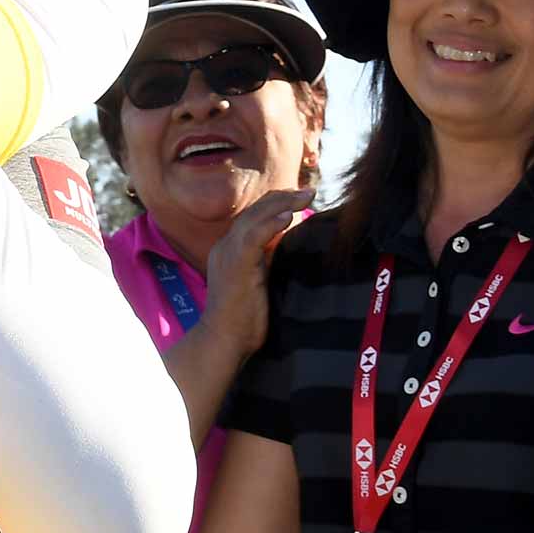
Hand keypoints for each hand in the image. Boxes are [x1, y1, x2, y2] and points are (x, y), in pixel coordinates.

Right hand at [198, 188, 312, 357]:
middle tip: (309, 191)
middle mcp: (226, 246)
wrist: (224, 340)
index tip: (300, 198)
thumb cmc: (244, 320)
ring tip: (305, 196)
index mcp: (230, 250)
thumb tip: (293, 247)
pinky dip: (271, 223)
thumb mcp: (259, 283)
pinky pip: (253, 237)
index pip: (252, 217)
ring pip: (254, 217)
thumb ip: (269, 262)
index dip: (276, 204)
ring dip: (282, 203)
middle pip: (254, 211)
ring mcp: (228, 253)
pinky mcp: (236, 265)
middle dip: (283, 197)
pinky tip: (288, 215)